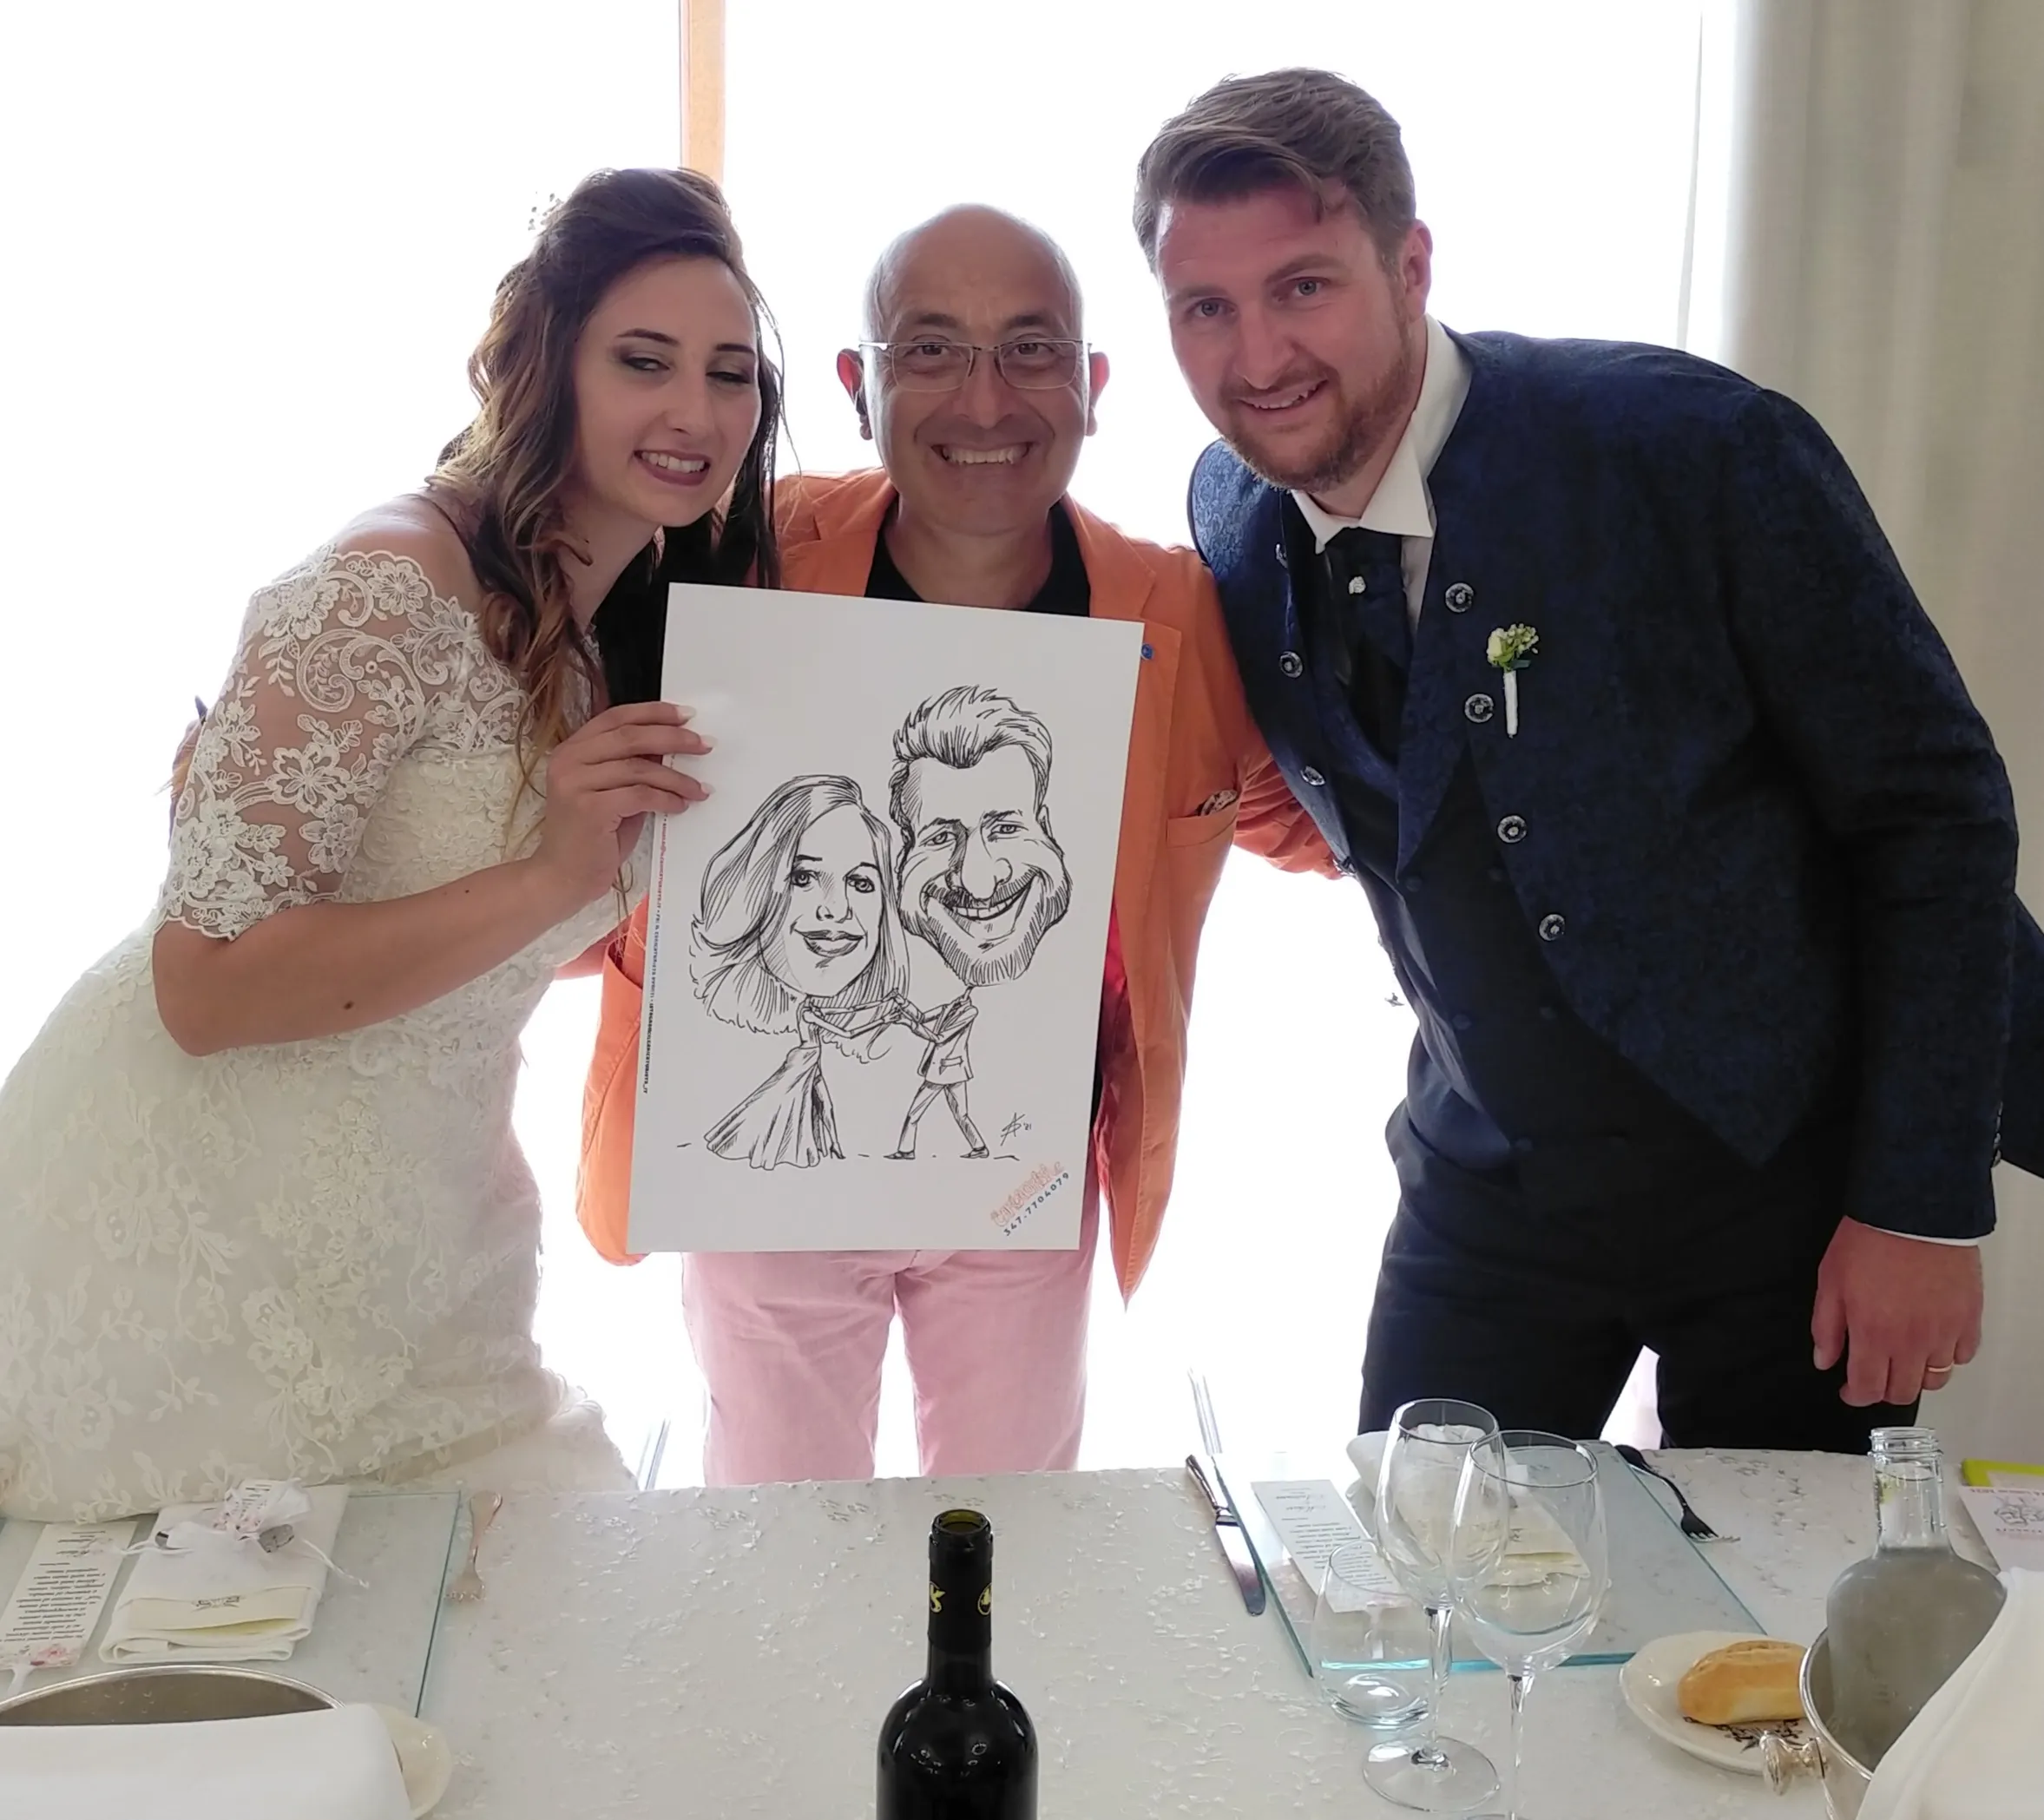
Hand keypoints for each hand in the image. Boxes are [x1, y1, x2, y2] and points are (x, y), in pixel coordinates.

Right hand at [530, 702, 708, 913]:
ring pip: (639, 768)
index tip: (687, 715)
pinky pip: (640, 795)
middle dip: (674, 738)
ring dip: (678, 778)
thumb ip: (633, 767)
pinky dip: (666, 799)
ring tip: (700, 788)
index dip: (653, 713)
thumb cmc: (592, 836)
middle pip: (630, 736)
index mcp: (572, 749)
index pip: (616, 717)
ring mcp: (575, 783)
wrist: (563, 877)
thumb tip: (674, 746)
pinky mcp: (590, 808)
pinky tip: (681, 806)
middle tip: (705, 745)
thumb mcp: (613, 792)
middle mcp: (569, 760)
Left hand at [1812, 1218, 1982, 1405]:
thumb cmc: (1869, 1241)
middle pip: (1903, 1392)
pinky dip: (1948, 1356)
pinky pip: (1962, 1356)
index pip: (1868, 1389)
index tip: (1850, 1390)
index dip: (1856, 1396)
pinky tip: (1933, 1341)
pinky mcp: (1968, 1319)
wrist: (1913, 1213)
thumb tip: (1824, 1360)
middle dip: (1884, 1390)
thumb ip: (1826, 1327)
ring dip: (1916, 1375)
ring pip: (1935, 1379)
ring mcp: (1944, 1333)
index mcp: (1873, 1334)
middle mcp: (1911, 1342)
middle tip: (1875, 1374)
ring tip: (1903, 1358)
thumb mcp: (1830, 1281)